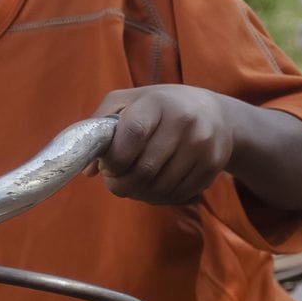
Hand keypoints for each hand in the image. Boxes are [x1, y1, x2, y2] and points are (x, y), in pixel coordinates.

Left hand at [94, 85, 235, 205]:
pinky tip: (154, 186)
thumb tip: (88, 170)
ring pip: (160, 188)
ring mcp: (201, 144)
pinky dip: (160, 198)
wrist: (213, 114)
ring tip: (134, 184)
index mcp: (157, 102)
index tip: (108, 166)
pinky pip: (178, 194)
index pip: (133, 134)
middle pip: (144, 169)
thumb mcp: (128, 102)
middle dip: (121, 184)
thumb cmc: (160, 108)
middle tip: (115, 181)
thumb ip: (100, 127)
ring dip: (139, 194)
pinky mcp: (213, 165)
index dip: (115, 159)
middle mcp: (184, 121)